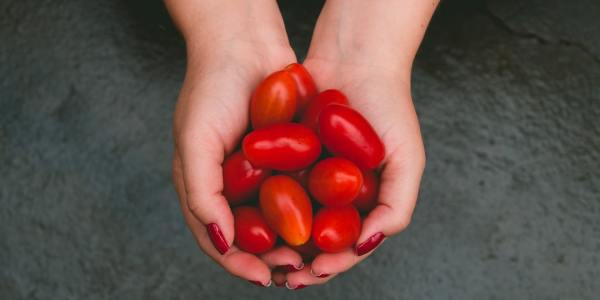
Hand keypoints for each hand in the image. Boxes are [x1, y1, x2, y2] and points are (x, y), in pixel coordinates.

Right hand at [167, 0, 303, 285]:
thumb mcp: (195, 141)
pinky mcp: (285, 155)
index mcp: (204, 187)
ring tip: (314, 255)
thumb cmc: (210, 88)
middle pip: (252, 236)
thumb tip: (222, 242)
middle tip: (297, 270)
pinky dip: (309, 209)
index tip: (264, 277)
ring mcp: (259, 170)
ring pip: (278, 219)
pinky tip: (326, 221)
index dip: (239, 263)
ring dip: (294, 241)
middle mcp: (232, 184)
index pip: (219, 239)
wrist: (244, 43)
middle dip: (272, 258)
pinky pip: (297, 190)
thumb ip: (201, 193)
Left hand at [283, 0, 435, 287]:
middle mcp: (334, 194)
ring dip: (275, 241)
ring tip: (262, 254)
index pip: (346, 246)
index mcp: (364, 202)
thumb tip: (367, 245)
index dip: (331, 265)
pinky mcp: (285, 157)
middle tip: (281, 273)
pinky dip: (261, 204)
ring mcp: (309, 176)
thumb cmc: (390, 107)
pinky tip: (248, 216)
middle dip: (297, 261)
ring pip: (288, 219)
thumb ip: (398, 206)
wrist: (356, 58)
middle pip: (312, 239)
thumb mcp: (407, 160)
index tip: (313, 272)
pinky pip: (271, 186)